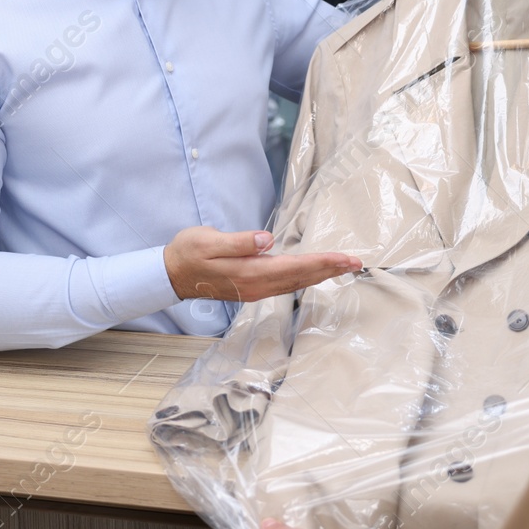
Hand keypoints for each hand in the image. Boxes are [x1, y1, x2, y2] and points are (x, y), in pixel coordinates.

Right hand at [163, 227, 361, 302]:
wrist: (172, 274)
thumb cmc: (189, 253)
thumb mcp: (209, 241)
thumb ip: (239, 242)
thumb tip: (267, 240)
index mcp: (251, 273)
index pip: (296, 267)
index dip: (323, 262)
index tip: (345, 258)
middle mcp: (258, 285)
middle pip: (302, 277)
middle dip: (330, 269)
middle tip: (356, 262)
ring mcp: (256, 288)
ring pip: (297, 282)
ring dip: (321, 274)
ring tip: (343, 266)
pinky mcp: (253, 286)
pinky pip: (287, 283)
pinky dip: (306, 277)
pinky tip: (314, 272)